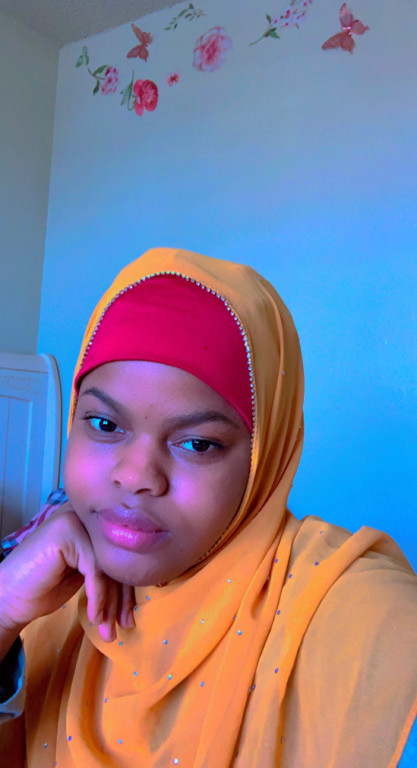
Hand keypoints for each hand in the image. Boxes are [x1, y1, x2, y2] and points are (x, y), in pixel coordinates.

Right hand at [0, 503, 134, 657]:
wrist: (8, 596)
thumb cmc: (44, 586)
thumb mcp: (83, 574)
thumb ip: (108, 568)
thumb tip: (145, 578)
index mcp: (92, 522)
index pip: (119, 555)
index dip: (127, 588)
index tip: (129, 616)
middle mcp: (85, 516)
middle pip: (116, 558)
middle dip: (122, 598)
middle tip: (125, 625)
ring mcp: (75, 521)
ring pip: (108, 565)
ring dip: (111, 603)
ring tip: (110, 630)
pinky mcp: (67, 533)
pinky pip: (95, 569)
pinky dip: (98, 597)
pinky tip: (96, 618)